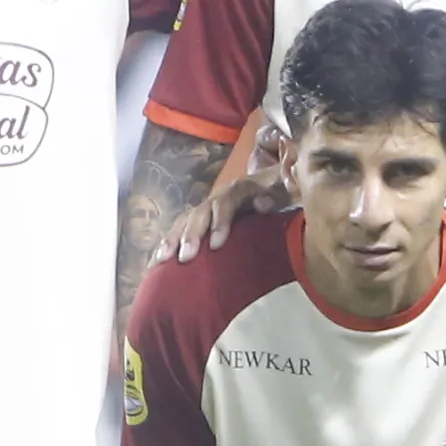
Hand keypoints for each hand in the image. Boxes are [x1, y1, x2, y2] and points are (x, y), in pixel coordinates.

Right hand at [161, 118, 296, 264]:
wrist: (276, 185)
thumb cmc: (284, 193)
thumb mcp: (288, 191)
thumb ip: (278, 195)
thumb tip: (263, 204)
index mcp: (241, 189)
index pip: (226, 202)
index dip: (220, 222)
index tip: (217, 245)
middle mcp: (220, 196)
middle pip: (201, 212)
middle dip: (191, 235)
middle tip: (185, 258)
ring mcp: (208, 207)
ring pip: (187, 220)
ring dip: (174, 239)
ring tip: (162, 259)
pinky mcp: (202, 220)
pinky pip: (182, 229)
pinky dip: (169, 243)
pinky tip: (157, 260)